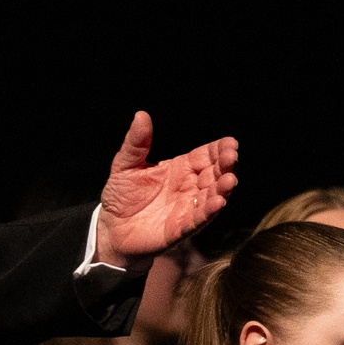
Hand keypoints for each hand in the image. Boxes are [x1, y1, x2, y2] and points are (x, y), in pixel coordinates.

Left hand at [95, 114, 241, 263]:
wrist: (111, 228)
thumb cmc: (122, 195)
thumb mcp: (126, 165)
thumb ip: (136, 143)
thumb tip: (141, 115)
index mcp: (181, 169)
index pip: (206, 156)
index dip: (219, 150)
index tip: (230, 143)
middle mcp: (189, 188)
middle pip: (214, 174)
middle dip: (226, 166)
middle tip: (232, 157)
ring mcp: (187, 209)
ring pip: (211, 197)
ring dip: (223, 189)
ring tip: (230, 180)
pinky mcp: (179, 229)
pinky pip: (197, 220)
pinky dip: (208, 212)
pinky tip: (218, 202)